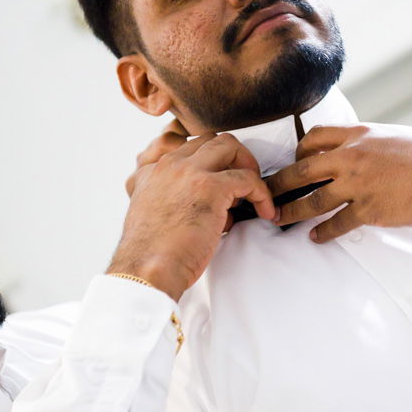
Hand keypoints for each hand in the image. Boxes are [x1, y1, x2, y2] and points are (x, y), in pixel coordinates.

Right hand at [108, 127, 274, 299]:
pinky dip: (262, 194)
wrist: (147, 271)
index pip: (184, 145)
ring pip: (230, 146)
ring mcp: (189, 172)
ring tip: (253, 194)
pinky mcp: (211, 188)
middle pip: (210, 140)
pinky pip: (248, 178)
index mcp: (151, 172)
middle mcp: (169, 165)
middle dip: (232, 158)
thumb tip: (209, 205)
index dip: (207, 160)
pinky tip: (264, 211)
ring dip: (247, 167)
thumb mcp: (150, 216)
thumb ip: (170, 199)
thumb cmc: (153, 256)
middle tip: (240, 185)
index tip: (220, 178)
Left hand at [265, 123, 411, 243]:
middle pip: (302, 170)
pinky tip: (315, 237)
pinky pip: (337, 223)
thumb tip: (354, 149)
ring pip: (312, 199)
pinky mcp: (369, 209)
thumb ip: (368, 142)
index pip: (314, 139)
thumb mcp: (393, 136)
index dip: (298, 152)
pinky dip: (323, 232)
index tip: (294, 164)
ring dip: (292, 211)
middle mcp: (352, 157)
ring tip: (279, 219)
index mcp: (358, 134)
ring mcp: (358, 184)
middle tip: (265, 193)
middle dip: (279, 183)